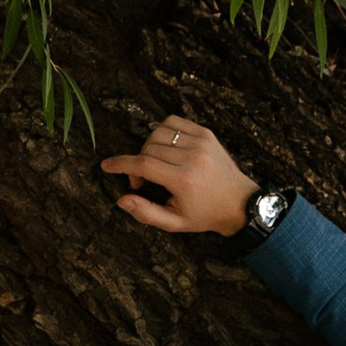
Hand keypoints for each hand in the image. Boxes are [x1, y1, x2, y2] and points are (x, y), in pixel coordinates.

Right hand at [101, 115, 259, 239]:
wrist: (238, 202)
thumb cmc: (205, 214)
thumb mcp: (174, 223)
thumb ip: (146, 213)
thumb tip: (121, 200)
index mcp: (184, 180)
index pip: (143, 164)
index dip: (120, 164)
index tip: (106, 166)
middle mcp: (193, 157)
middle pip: (148, 149)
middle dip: (137, 164)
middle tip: (142, 181)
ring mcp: (201, 142)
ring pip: (158, 133)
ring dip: (148, 147)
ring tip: (155, 165)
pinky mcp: (206, 133)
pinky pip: (173, 122)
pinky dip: (163, 133)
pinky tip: (165, 149)